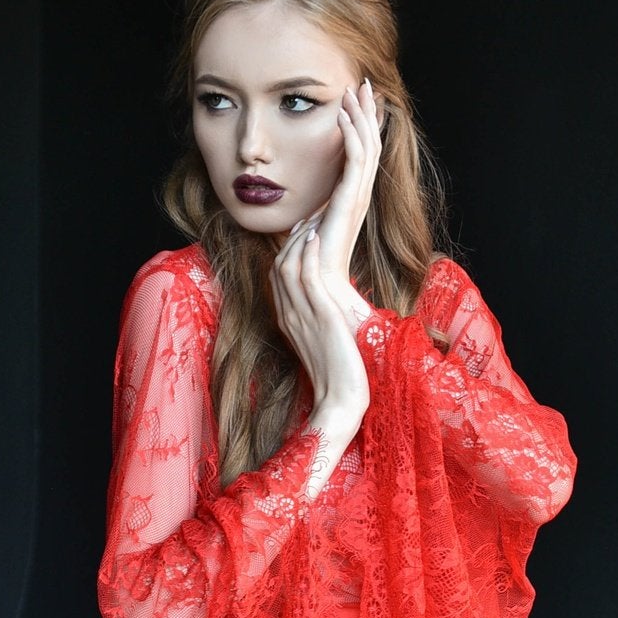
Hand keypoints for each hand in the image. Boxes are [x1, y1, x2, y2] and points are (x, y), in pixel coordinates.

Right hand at [270, 220, 369, 436]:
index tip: (304, 231)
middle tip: (309, 215)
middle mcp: (290, 316)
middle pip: (278, 266)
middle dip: (292, 238)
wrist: (339, 402)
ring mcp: (302, 316)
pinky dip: (308, 253)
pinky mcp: (320, 317)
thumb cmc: (338, 379)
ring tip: (313, 217)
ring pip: (288, 266)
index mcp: (289, 322)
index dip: (289, 250)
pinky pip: (305, 277)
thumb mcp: (324, 345)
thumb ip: (319, 324)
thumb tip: (329, 313)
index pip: (279, 278)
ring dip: (300, 238)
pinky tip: (316, 236)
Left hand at [305, 79, 384, 323]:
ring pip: (367, 145)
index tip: (353, 101)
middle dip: (366, 111)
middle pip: (370, 143)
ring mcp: (357, 196)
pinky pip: (357, 158)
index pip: (361, 154)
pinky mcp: (351, 199)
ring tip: (355, 89)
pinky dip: (352, 133)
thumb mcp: (310, 231)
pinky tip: (343, 114)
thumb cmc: (311, 264)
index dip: (360, 126)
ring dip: (361, 115)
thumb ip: (311, 219)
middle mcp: (358, 194)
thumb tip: (303, 218)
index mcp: (350, 198)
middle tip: (361, 83)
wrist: (318, 284)